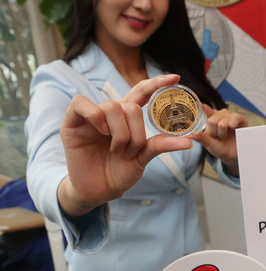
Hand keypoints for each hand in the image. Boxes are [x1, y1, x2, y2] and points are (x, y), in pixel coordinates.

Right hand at [57, 74, 193, 216]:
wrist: (99, 192)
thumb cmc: (118, 173)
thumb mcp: (143, 158)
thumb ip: (160, 145)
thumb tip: (189, 140)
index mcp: (126, 119)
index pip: (141, 93)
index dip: (156, 84)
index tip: (175, 78)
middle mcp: (109, 114)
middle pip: (130, 105)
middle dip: (135, 132)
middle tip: (129, 152)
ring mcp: (90, 117)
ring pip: (112, 107)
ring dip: (119, 133)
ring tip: (116, 150)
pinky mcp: (71, 123)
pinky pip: (81, 104)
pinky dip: (94, 115)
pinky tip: (101, 132)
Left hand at [190, 105, 247, 176]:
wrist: (233, 155)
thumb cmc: (220, 147)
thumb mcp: (208, 143)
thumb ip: (200, 138)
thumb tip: (189, 135)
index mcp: (210, 117)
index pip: (204, 108)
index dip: (199, 105)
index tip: (194, 103)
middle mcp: (220, 114)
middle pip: (212, 120)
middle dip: (214, 132)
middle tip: (218, 137)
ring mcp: (230, 116)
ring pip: (223, 122)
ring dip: (223, 133)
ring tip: (225, 136)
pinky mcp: (241, 119)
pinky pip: (235, 117)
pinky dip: (233, 124)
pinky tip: (233, 128)